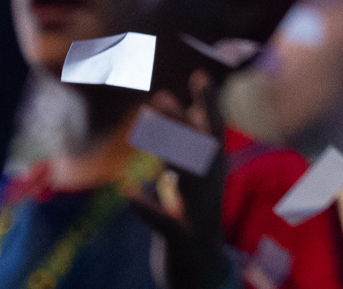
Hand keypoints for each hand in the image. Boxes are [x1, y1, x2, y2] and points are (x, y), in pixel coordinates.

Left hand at [127, 70, 230, 288]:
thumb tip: (179, 124)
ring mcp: (198, 212)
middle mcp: (211, 188)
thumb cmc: (193, 224)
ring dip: (167, 148)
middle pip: (202, 147)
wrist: (201, 274)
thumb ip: (184, 159)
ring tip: (145, 127)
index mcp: (214, 174)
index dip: (208, 104)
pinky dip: (145, 206)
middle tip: (160, 95)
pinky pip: (163, 220)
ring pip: (187, 175)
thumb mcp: (192, 187)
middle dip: (183, 121)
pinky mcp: (181, 237)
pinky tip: (128, 190)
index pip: (215, 133)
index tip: (199, 74)